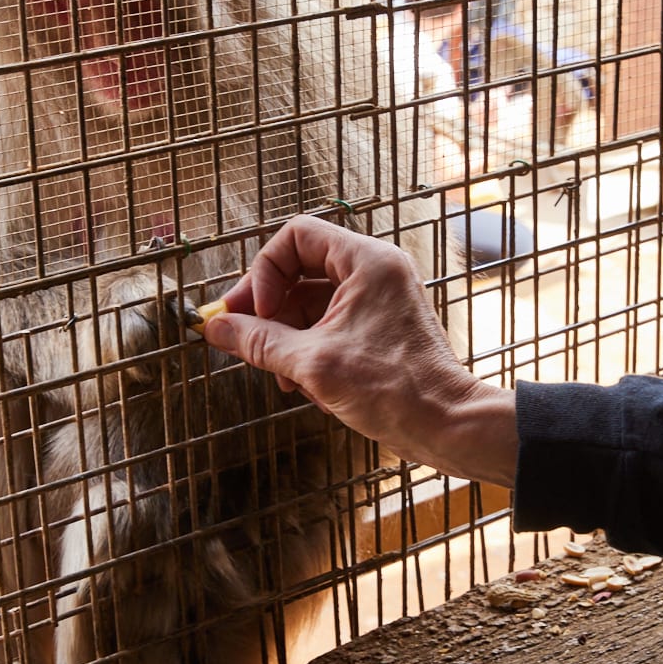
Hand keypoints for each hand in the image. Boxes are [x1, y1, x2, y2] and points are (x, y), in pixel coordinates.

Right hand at [203, 216, 516, 485]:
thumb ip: (258, 340)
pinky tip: (310, 389)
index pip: (296, 237)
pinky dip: (311, 353)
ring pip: (312, 304)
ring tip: (284, 379)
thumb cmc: (396, 390)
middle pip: (300, 272)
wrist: (447, 426)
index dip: (265, 272)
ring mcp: (378, 301)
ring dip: (288, 340)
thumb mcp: (312, 363)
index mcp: (366, 262)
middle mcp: (375, 272)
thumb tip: (215, 328)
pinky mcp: (379, 329)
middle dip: (270, 312)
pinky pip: (330, 327)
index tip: (254, 313)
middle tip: (243, 342)